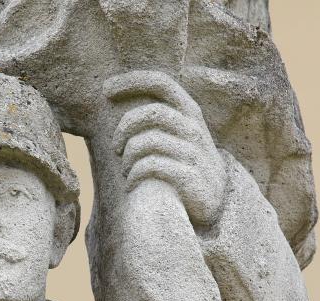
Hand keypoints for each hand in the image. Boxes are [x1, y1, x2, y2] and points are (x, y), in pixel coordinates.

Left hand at [105, 71, 226, 225]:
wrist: (213, 199)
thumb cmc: (185, 162)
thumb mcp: (181, 132)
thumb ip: (162, 115)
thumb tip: (119, 98)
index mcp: (190, 112)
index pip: (162, 83)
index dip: (133, 81)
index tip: (106, 89)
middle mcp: (194, 128)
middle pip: (152, 113)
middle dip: (125, 128)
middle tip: (115, 147)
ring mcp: (193, 153)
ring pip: (149, 141)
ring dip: (129, 157)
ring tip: (126, 170)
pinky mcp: (189, 177)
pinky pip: (152, 166)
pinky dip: (134, 174)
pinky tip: (131, 183)